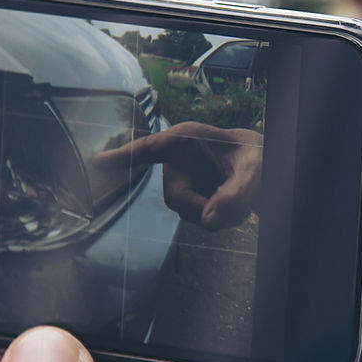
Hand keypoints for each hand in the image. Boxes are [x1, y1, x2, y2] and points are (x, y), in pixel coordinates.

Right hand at [93, 123, 262, 230]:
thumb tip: (208, 221)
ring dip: (216, 213)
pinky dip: (219, 217)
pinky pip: (198, 218)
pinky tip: (233, 205)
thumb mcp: (255, 170)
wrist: (264, 166)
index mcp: (186, 139)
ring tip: (240, 199)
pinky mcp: (191, 198)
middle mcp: (179, 161)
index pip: (149, 149)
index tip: (97, 162)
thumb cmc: (258, 156)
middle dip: (204, 207)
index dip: (123, 156)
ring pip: (187, 212)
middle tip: (234, 204)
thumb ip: (236, 194)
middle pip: (176, 198)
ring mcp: (184, 182)